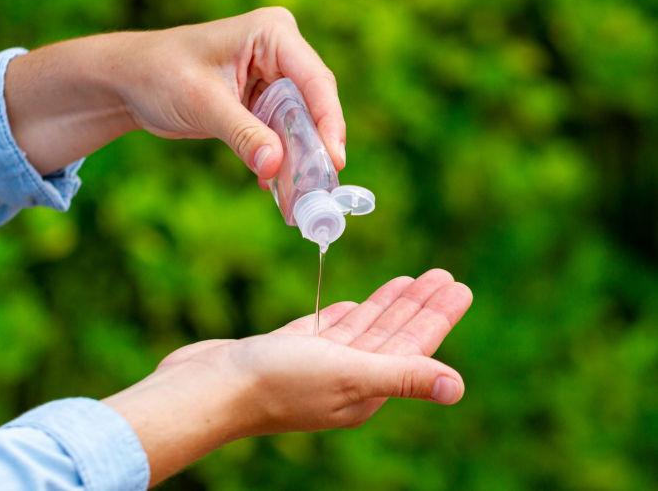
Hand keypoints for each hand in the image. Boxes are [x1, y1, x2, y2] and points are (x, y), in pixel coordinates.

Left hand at [5, 8, 344, 185]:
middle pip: (312, 106)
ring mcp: (273, 79)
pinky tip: (274, 189)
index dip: (327, 123)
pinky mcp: (261, 104)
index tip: (333, 162)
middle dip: (314, 150)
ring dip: (298, 163)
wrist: (129, 82)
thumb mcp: (203, 103)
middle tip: (319, 191)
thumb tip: (276, 166)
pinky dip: (279, 162)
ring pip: (299, 126)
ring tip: (300, 200)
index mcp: (272, 34)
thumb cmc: (159, 74)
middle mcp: (280, 53)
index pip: (314, 80)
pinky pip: (281, 136)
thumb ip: (243, 133)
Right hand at [103, 269, 471, 485]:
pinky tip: (353, 304)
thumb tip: (458, 387)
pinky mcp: (285, 353)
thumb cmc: (276, 383)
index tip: (457, 286)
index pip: (413, 345)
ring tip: (409, 281)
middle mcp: (344, 378)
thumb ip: (402, 376)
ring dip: (386, 305)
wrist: (208, 389)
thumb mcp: (348, 374)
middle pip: (392, 335)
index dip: (436, 316)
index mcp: (364, 387)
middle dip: (417, 305)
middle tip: (443, 275)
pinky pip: (326, 331)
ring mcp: (313, 366)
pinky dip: (344, 315)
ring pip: (361, 331)